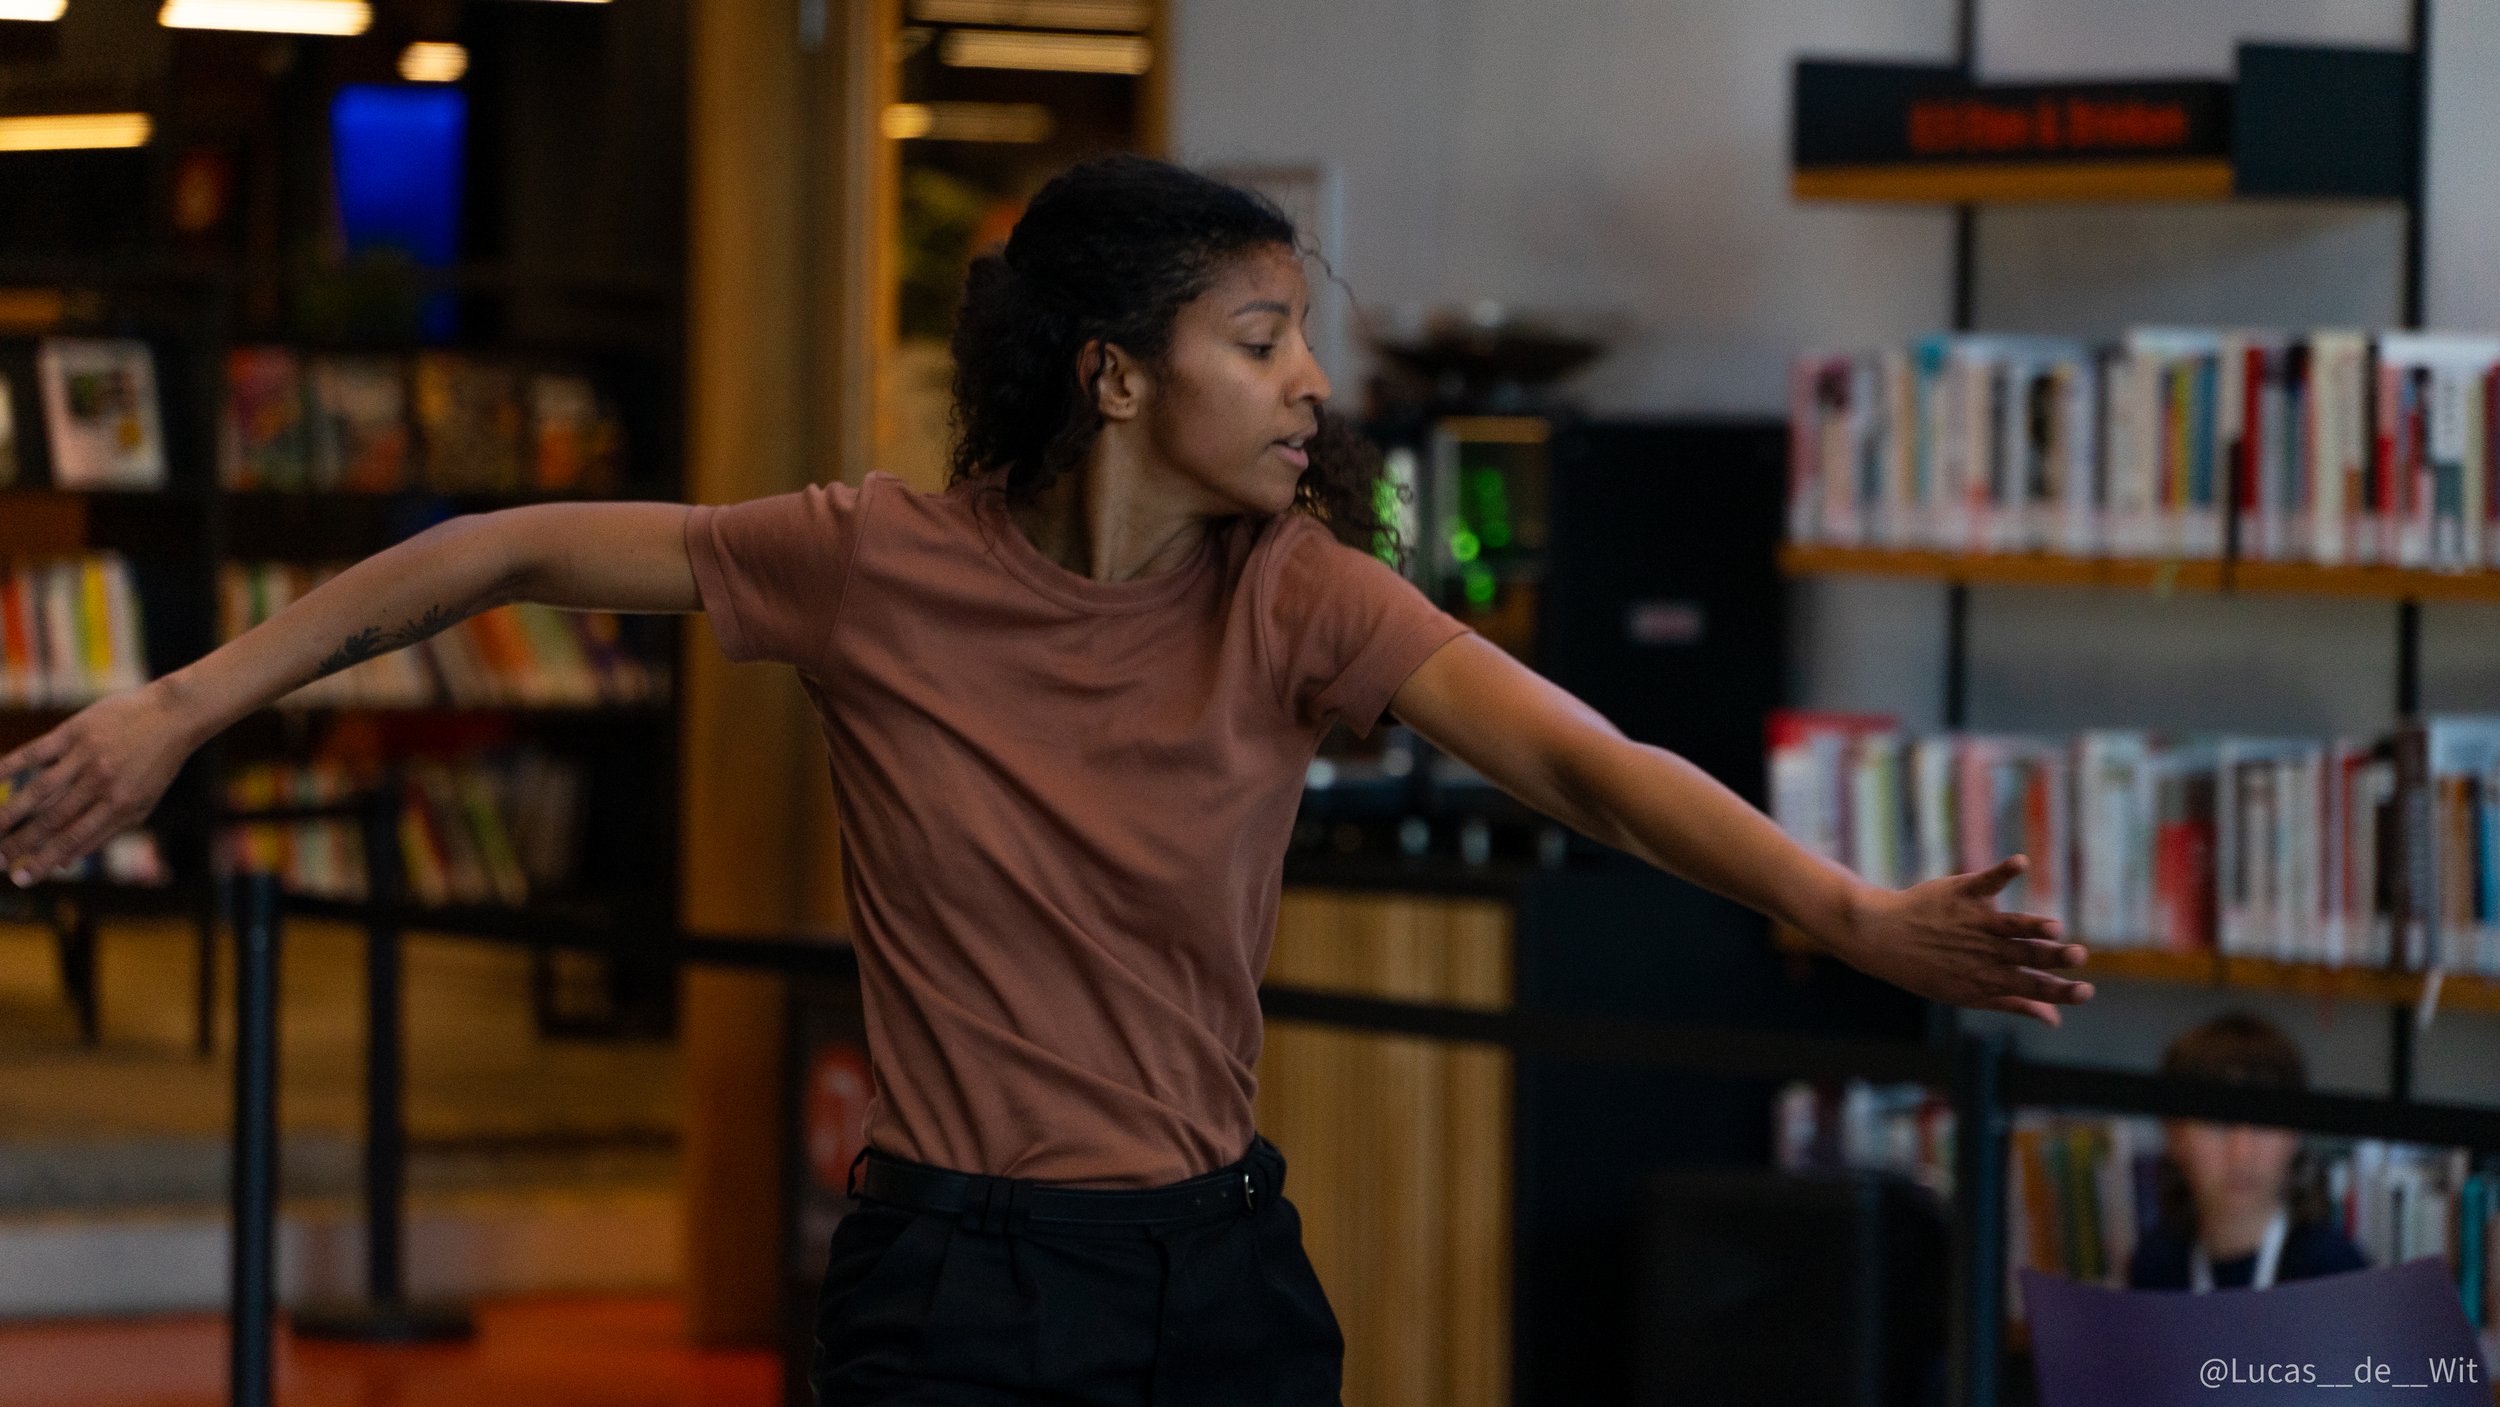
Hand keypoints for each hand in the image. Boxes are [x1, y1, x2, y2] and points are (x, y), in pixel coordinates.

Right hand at [0, 683, 198, 887]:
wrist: (174, 715)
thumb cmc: (156, 765)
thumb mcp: (142, 804)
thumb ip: (104, 832)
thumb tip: (65, 862)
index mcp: (119, 805)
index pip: (74, 840)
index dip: (45, 861)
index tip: (21, 880)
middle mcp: (101, 783)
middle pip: (51, 819)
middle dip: (21, 844)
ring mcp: (86, 756)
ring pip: (39, 790)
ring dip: (9, 814)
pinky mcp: (75, 731)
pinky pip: (36, 752)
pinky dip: (9, 766)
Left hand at [1824, 855, 2093, 1027]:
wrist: (1881, 939)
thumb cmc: (1930, 970)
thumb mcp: (1969, 994)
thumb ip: (2014, 1003)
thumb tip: (2054, 1019)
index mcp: (1990, 977)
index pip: (2032, 985)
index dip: (2060, 991)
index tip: (2087, 993)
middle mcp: (1986, 951)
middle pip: (2026, 954)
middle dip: (2053, 957)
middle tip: (2078, 955)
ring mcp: (1975, 922)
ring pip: (2009, 925)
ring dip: (2032, 924)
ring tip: (2052, 926)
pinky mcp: (1962, 895)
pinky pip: (1985, 882)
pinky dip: (2003, 872)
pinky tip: (2020, 863)